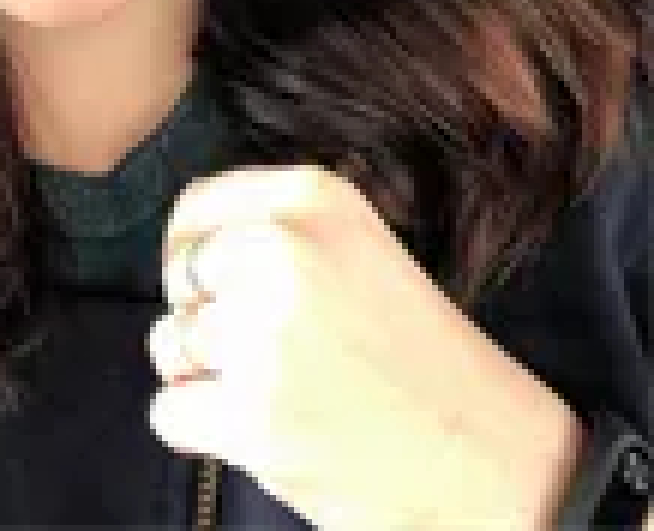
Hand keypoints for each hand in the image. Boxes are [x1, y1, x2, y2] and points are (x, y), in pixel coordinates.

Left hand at [147, 166, 586, 530]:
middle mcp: (284, 249)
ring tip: (284, 389)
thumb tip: (186, 239)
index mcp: (314, 196)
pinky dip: (203, 432)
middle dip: (203, 318)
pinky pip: (167, 411)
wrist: (490, 459)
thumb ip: (277, 228)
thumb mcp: (357, 248)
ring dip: (206, 378)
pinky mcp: (252, 412)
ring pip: (169, 343)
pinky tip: (270, 430)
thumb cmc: (417, 357)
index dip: (197, 254)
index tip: (225, 286)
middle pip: (177, 276)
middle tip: (272, 350)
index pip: (195, 206)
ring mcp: (266, 331)